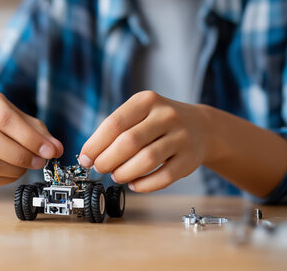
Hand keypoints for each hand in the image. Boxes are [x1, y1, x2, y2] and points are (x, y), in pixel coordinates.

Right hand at [0, 90, 62, 186]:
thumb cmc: (9, 126)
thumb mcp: (27, 123)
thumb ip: (42, 135)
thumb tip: (56, 149)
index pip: (4, 118)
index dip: (28, 137)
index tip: (48, 151)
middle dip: (20, 155)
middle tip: (40, 162)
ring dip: (16, 169)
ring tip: (29, 166)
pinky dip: (7, 178)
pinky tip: (17, 172)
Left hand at [78, 91, 211, 192]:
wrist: (201, 126)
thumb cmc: (159, 122)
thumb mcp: (139, 113)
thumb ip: (116, 130)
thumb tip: (89, 155)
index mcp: (147, 101)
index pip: (115, 123)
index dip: (95, 144)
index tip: (85, 158)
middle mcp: (166, 115)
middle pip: (129, 142)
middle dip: (108, 160)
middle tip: (100, 169)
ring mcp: (181, 137)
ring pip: (146, 160)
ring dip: (125, 173)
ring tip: (116, 175)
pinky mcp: (190, 159)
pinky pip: (164, 177)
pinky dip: (144, 185)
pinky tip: (134, 184)